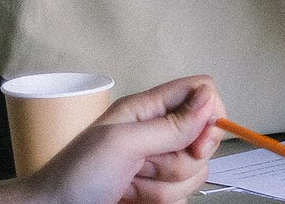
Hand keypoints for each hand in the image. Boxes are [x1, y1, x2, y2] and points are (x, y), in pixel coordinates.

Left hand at [0, 76, 223, 203]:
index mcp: (148, 109)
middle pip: (204, 138)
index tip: (196, 140)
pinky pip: (185, 196)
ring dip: (164, 187)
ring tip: (130, 186)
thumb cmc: (74, 177)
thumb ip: (169, 125)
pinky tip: (133, 199)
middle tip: (144, 165)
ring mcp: (158, 164)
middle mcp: (157, 134)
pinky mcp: (158, 191)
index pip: (202, 92)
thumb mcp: (121, 143)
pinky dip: (163, 202)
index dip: (210, 114)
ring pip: (196, 172)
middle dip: (180, 160)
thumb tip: (209, 100)